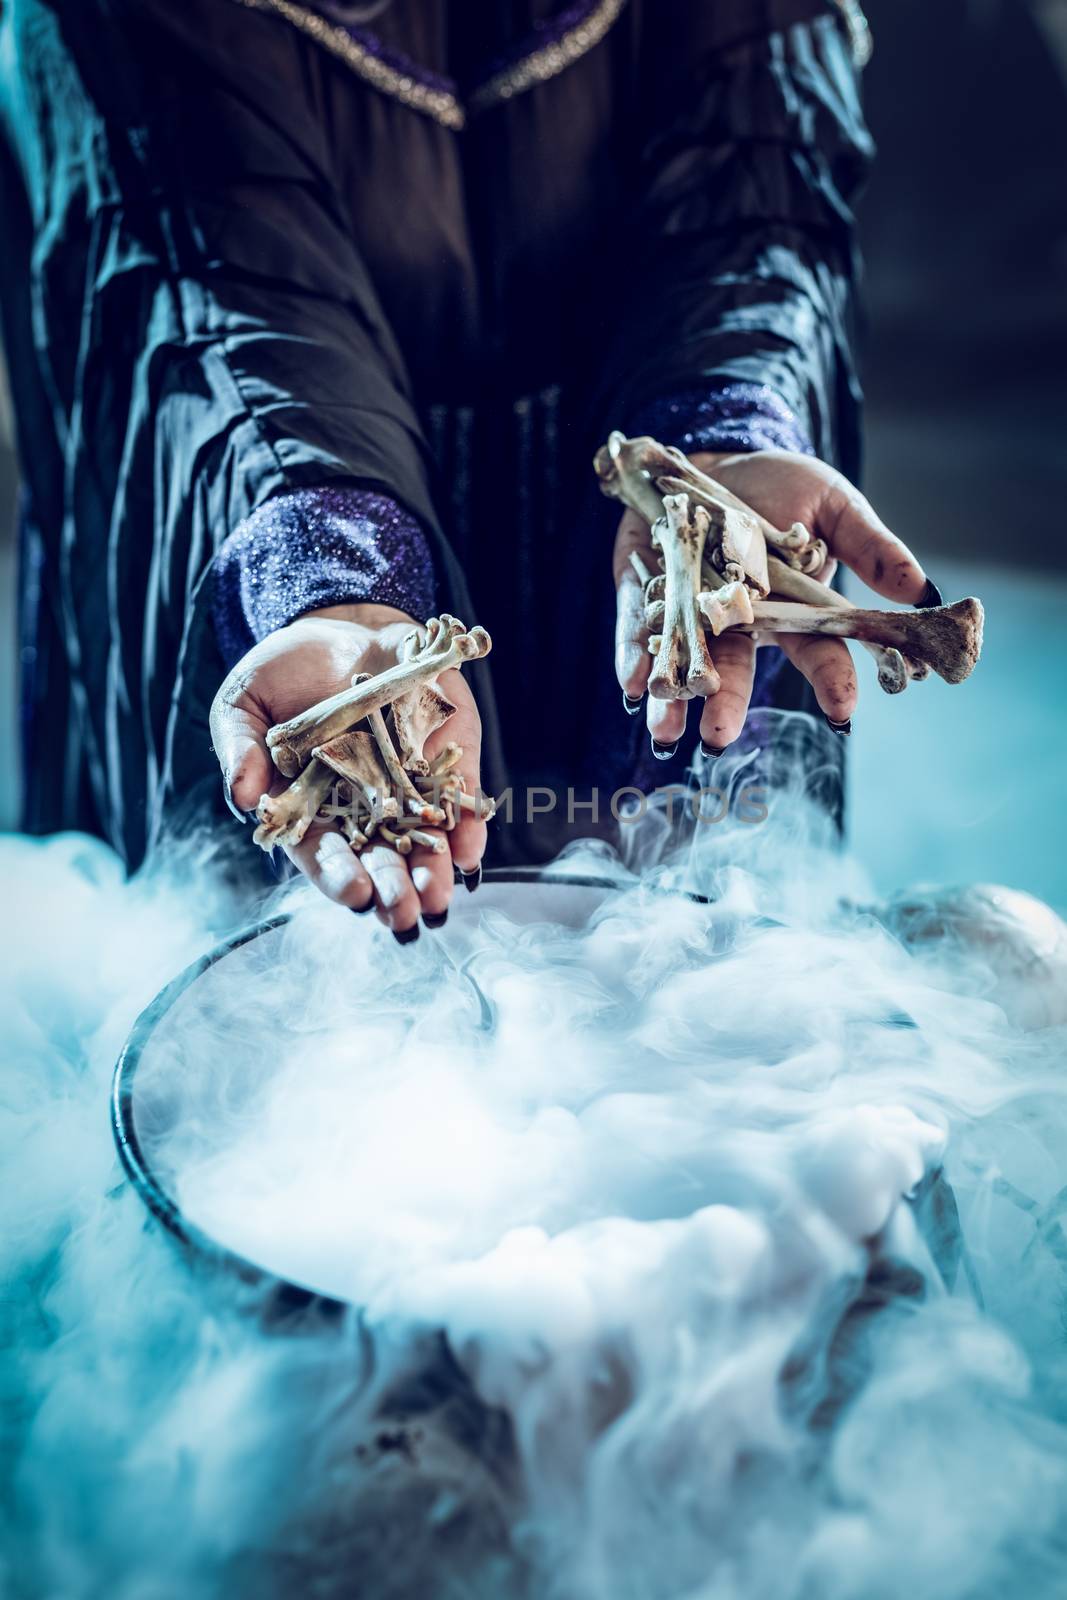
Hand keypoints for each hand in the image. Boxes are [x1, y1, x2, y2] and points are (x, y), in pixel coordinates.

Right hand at [209, 604, 485, 933]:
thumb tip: (241, 796)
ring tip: (441, 897)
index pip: (325, 853)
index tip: (355, 895)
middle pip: (380, 858)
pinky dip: (468, 826)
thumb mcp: (245, 703)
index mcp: (310, 808)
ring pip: (425, 840)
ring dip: (435, 872)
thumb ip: (239, 748)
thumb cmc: (282, 672)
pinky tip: (471, 853)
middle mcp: (363, 808)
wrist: (342, 626)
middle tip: (405, 915)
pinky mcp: (449, 759)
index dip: (339, 876)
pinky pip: (462, 800)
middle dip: (394, 888)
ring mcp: (409, 786)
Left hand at [613, 448, 931, 750]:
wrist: (713, 454)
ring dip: (672, 698)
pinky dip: (632, 655)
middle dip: (727, 703)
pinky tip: (632, 682)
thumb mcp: (832, 503)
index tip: (843, 712)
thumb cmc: (779, 484)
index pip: (816, 650)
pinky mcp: (643, 589)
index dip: (831, 680)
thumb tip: (920, 589)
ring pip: (682, 660)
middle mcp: (738, 619)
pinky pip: (637, 627)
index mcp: (791, 608)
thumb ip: (869, 547)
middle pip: (736, 668)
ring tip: (663, 733)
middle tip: (719, 738)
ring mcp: (689, 608)